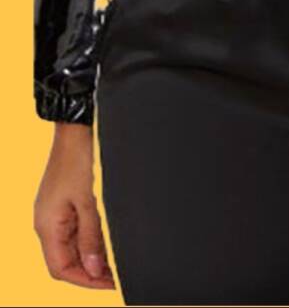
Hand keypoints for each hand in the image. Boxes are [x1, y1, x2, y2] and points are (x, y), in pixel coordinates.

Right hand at [33, 123, 115, 288]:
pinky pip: (74, 231)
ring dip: (91, 257)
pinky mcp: (63, 205)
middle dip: (89, 271)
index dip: (84, 280)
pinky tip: (107, 242)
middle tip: (117, 275)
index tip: (109, 283)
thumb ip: (91, 236)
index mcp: (46, 226)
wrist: (74, 131)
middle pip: (65, 261)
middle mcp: (46, 224)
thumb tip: (94, 268)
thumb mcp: (88, 201)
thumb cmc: (78, 160)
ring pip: (71, 247)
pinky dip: (90, 240)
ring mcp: (53, 214)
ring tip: (117, 262)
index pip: (61, 268)